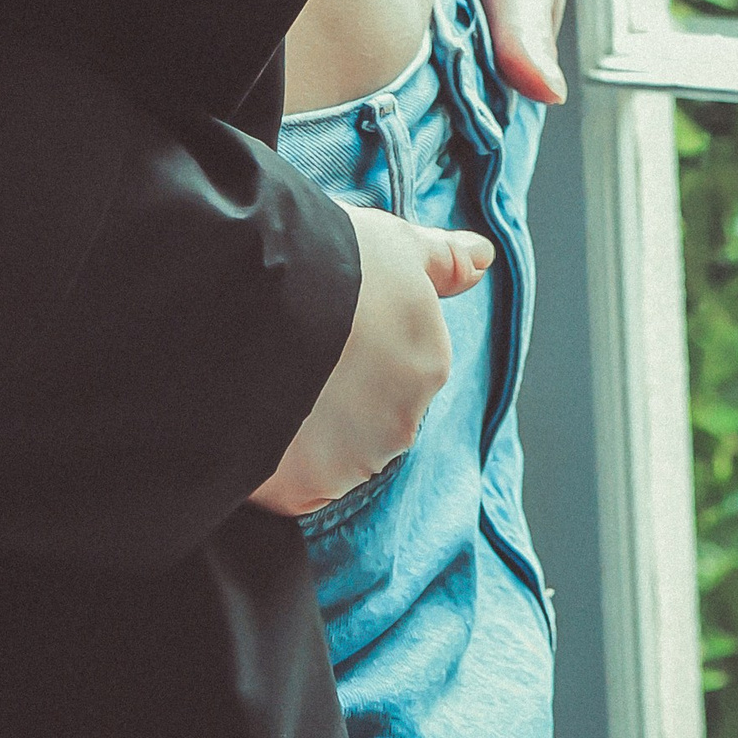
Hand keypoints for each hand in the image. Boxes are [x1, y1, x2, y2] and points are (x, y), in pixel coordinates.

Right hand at [248, 204, 491, 514]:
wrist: (264, 300)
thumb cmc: (333, 260)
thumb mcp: (395, 246)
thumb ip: (442, 260)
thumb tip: (484, 258)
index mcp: (428, 364)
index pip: (396, 367)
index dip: (354, 346)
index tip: (323, 324)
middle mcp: (402, 422)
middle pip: (367, 416)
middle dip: (334, 396)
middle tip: (293, 354)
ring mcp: (353, 462)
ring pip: (328, 455)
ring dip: (303, 432)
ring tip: (267, 385)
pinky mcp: (303, 492)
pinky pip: (288, 485)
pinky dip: (272, 462)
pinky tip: (253, 420)